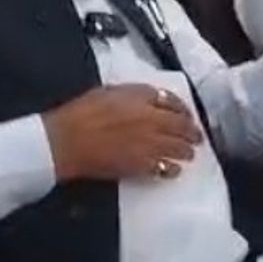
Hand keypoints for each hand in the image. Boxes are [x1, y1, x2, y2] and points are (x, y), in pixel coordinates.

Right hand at [43, 84, 202, 181]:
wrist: (66, 140)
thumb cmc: (79, 112)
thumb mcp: (105, 91)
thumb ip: (130, 95)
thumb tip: (146, 99)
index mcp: (139, 98)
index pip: (171, 99)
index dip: (181, 107)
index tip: (184, 113)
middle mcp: (151, 119)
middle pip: (181, 124)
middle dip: (192, 130)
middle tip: (196, 135)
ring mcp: (150, 144)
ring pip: (180, 147)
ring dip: (187, 150)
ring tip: (188, 153)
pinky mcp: (143, 165)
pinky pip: (167, 168)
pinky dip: (173, 168)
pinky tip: (174, 169)